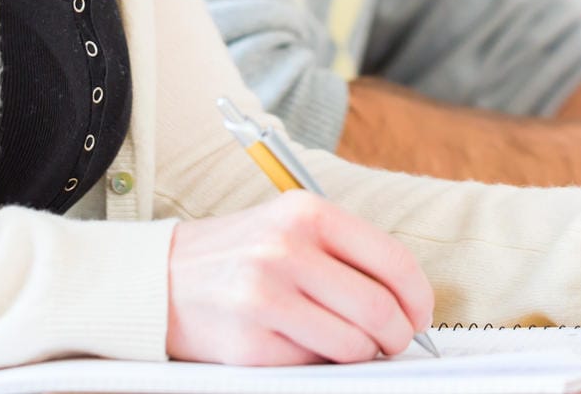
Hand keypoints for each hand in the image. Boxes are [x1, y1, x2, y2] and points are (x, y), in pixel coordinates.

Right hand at [165, 191, 433, 364]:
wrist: (159, 280)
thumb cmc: (240, 255)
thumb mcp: (291, 229)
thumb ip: (348, 255)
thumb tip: (409, 304)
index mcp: (307, 213)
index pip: (393, 261)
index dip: (419, 298)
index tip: (420, 316)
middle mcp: (285, 250)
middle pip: (379, 309)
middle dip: (398, 335)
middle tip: (394, 342)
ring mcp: (264, 298)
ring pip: (353, 345)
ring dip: (362, 354)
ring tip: (349, 344)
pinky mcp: (248, 344)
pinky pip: (312, 365)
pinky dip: (317, 362)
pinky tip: (298, 344)